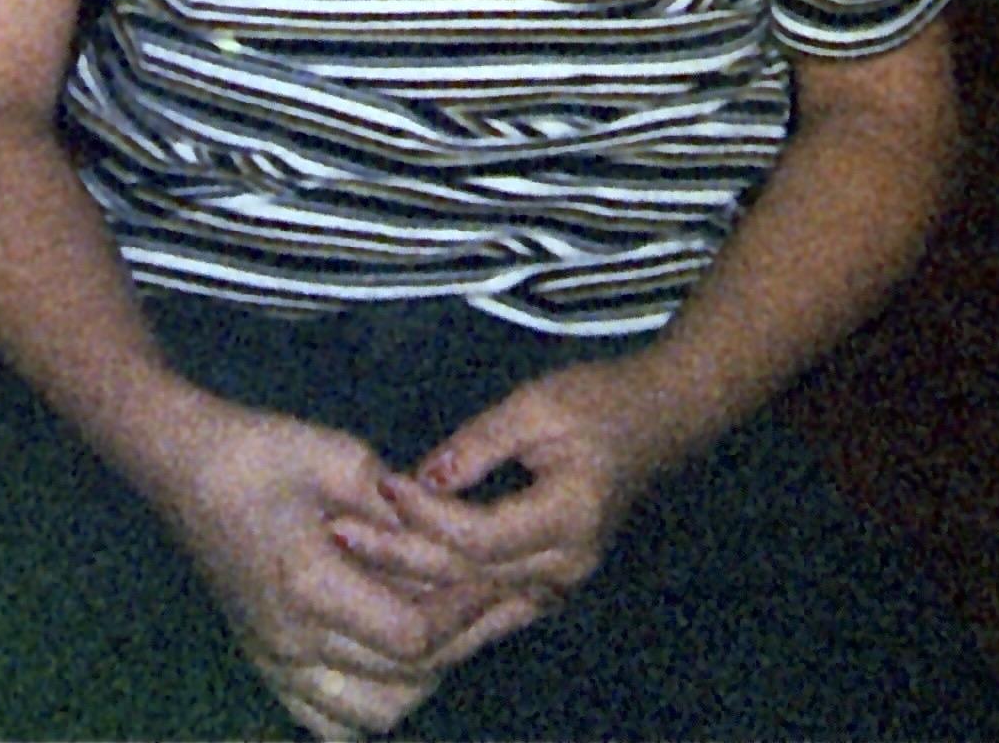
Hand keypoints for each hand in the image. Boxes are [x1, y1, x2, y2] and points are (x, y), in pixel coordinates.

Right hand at [156, 397, 508, 735]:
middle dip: (461, 640)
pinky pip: (331, 722)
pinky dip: (372, 705)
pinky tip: (389, 664)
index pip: (411, 637)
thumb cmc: (260, 451)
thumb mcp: (337, 454)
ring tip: (443, 626)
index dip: (463, 614)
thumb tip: (454, 535)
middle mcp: (293, 641)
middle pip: (403, 678)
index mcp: (309, 585)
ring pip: (374, 712)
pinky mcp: (266, 665)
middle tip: (494, 601)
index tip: (493, 577)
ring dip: (421, 679)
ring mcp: (276, 661)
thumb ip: (400, 505)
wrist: (184, 466)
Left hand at [381, 358, 674, 624]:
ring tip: (356, 555)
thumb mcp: (539, 404)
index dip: (427, 515)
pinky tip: (398, 574)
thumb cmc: (599, 401)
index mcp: (569, 518)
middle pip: (469, 576)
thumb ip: (480, 442)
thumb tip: (421, 477)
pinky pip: (489, 597)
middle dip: (401, 554)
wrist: (658, 420)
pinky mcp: (550, 580)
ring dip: (414, 577)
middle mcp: (566, 565)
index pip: (479, 536)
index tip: (383, 484)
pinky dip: (443, 587)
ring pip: (474, 595)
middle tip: (340, 530)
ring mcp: (561, 581)